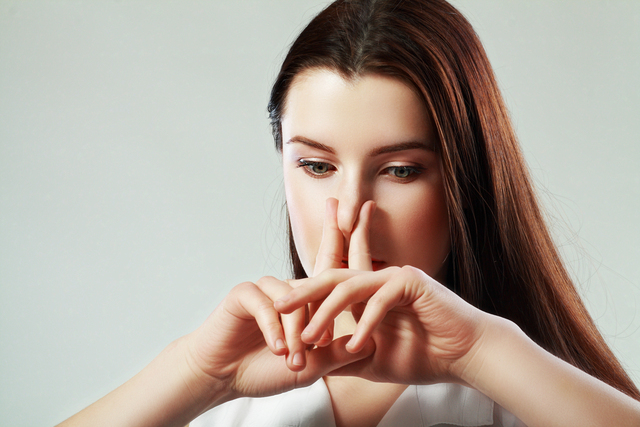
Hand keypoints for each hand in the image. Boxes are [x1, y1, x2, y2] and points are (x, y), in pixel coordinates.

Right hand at [184, 275, 374, 403]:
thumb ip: (337, 354)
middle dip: (321, 321)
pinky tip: (276, 349)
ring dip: (295, 331)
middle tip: (323, 347)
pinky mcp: (243, 293)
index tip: (345, 333)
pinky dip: (272, 328)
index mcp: (305, 302)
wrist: (220, 376)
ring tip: (295, 360)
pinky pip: (264, 304)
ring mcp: (265, 289)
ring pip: (292, 301)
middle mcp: (287, 290)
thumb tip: (371, 345)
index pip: (331, 294)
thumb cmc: (263, 371)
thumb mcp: (309, 368)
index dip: (342, 308)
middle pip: (315, 293)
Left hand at [275, 199, 486, 384]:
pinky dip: (365, 322)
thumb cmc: (423, 356)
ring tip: (309, 337)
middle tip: (278, 306)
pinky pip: (380, 299)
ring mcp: (394, 276)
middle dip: (303, 291)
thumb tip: (308, 364)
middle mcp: (377, 279)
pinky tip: (356, 344)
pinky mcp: (411, 281)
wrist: (465, 357)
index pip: (327, 291)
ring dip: (326, 312)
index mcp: (367, 294)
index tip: (279, 321)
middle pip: (331, 278)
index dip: (304, 303)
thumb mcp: (370, 361)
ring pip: (349, 286)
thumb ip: (341, 357)